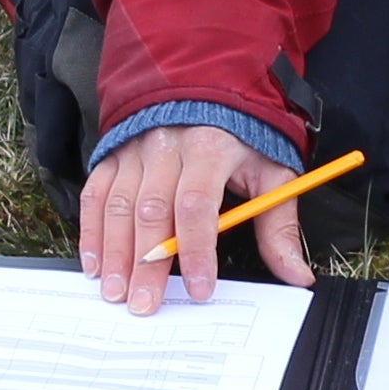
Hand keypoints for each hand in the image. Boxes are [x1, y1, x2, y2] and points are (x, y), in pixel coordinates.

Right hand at [76, 122, 318, 314]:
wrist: (206, 85)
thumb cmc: (242, 135)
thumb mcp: (272, 172)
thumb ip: (280, 226)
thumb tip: (296, 275)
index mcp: (210, 146)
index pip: (197, 204)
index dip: (197, 250)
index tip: (200, 288)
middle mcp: (166, 145)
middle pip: (152, 211)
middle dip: (147, 263)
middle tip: (145, 304)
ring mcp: (135, 149)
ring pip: (119, 206)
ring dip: (115, 254)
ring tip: (116, 292)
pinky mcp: (113, 155)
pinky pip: (96, 195)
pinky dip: (92, 232)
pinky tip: (95, 264)